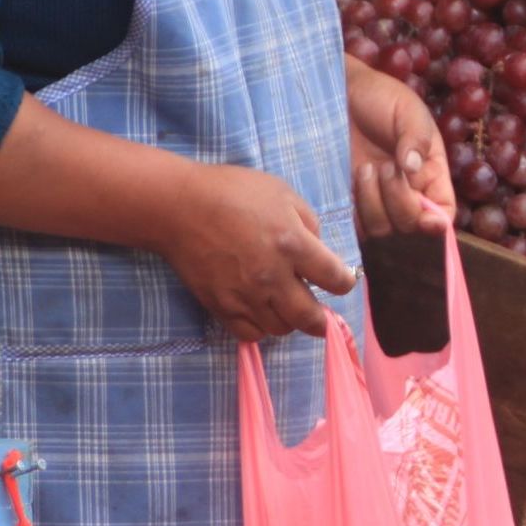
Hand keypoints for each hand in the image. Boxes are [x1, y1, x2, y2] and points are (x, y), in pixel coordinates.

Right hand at [151, 165, 354, 341]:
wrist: (179, 206)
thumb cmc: (233, 192)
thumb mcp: (283, 194)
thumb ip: (309, 223)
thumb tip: (320, 250)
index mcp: (293, 244)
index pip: (335, 279)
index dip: (345, 282)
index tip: (343, 281)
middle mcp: (272, 276)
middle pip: (309, 317)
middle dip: (322, 320)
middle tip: (322, 318)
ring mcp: (244, 294)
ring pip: (280, 329)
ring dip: (290, 322)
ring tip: (287, 309)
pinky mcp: (220, 305)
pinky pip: (249, 334)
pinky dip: (260, 329)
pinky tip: (261, 314)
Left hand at [346, 56, 455, 239]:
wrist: (340, 93)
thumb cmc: (381, 97)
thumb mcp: (407, 110)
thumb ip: (415, 138)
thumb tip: (412, 167)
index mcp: (431, 173)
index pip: (443, 212)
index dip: (437, 224)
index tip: (425, 219)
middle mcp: (407, 192)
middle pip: (410, 225)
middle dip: (398, 202)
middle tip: (384, 166)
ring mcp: (377, 199)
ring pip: (381, 228)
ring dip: (371, 203)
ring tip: (363, 168)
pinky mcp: (350, 201)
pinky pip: (354, 225)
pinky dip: (352, 212)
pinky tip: (349, 182)